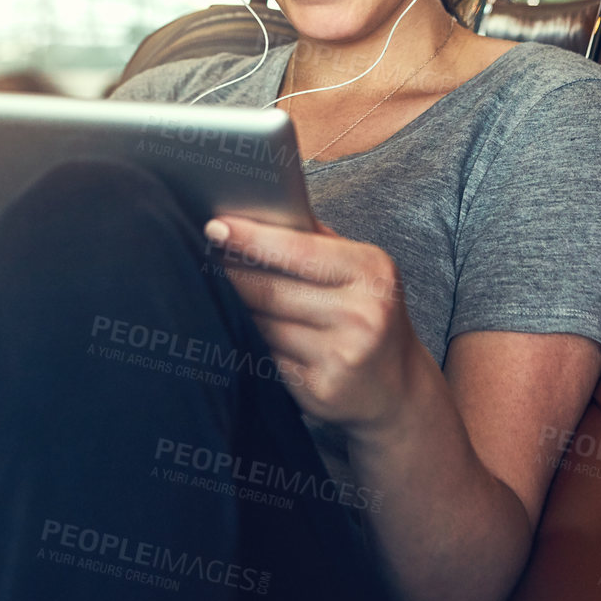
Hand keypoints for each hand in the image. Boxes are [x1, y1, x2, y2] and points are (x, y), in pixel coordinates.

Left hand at [203, 213, 420, 435]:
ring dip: (236, 309)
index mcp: (371, 271)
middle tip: (202, 258)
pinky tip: (240, 331)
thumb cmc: (367, 313)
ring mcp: (342, 356)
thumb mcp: (359, 269)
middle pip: (271, 291)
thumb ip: (315, 238)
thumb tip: (254, 210)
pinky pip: (266, 357)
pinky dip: (249, 342)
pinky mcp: (320, 390)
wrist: (398, 390)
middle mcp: (362, 314)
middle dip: (230, 274)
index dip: (250, 239)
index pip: (298, 250)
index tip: (214, 227)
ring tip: (217, 292)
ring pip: (263, 326)